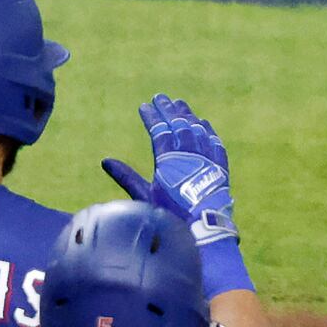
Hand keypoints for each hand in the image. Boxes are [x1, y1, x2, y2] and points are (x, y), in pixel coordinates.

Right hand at [101, 95, 237, 244]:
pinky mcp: (220, 166)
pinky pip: (214, 141)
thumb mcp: (144, 196)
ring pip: (197, 128)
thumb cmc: (170, 215)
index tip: (144, 106)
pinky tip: (202, 122)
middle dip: (168, 109)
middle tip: (160, 97)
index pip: (159, 130)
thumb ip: (126, 176)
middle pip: (178, 124)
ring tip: (179, 103)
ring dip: (187, 114)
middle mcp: (188, 154)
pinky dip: (207, 130)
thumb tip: (105, 161)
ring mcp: (206, 158)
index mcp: (168, 159)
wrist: (203, 229)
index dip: (151, 117)